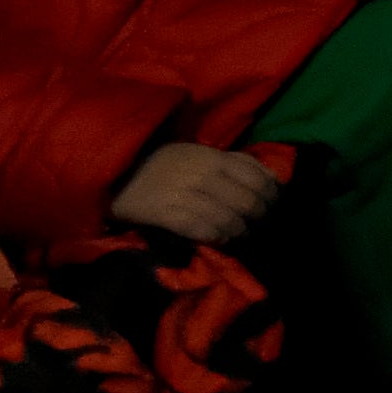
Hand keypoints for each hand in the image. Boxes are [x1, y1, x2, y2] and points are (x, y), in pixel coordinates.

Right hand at [111, 141, 283, 244]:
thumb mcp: (200, 153)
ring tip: (239, 235)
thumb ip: (233, 162)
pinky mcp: (167, 214)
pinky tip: (219, 238)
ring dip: (239, 232)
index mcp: (214, 157)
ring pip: (229, 220)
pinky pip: (204, 231)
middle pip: (248, 203)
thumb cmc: (164, 164)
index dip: (272, 197)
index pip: (259, 179)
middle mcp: (203, 174)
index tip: (274, 206)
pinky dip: (217, 237)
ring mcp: (185, 195)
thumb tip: (268, 177)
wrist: (117, 173)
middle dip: (259, 218)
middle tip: (259, 226)